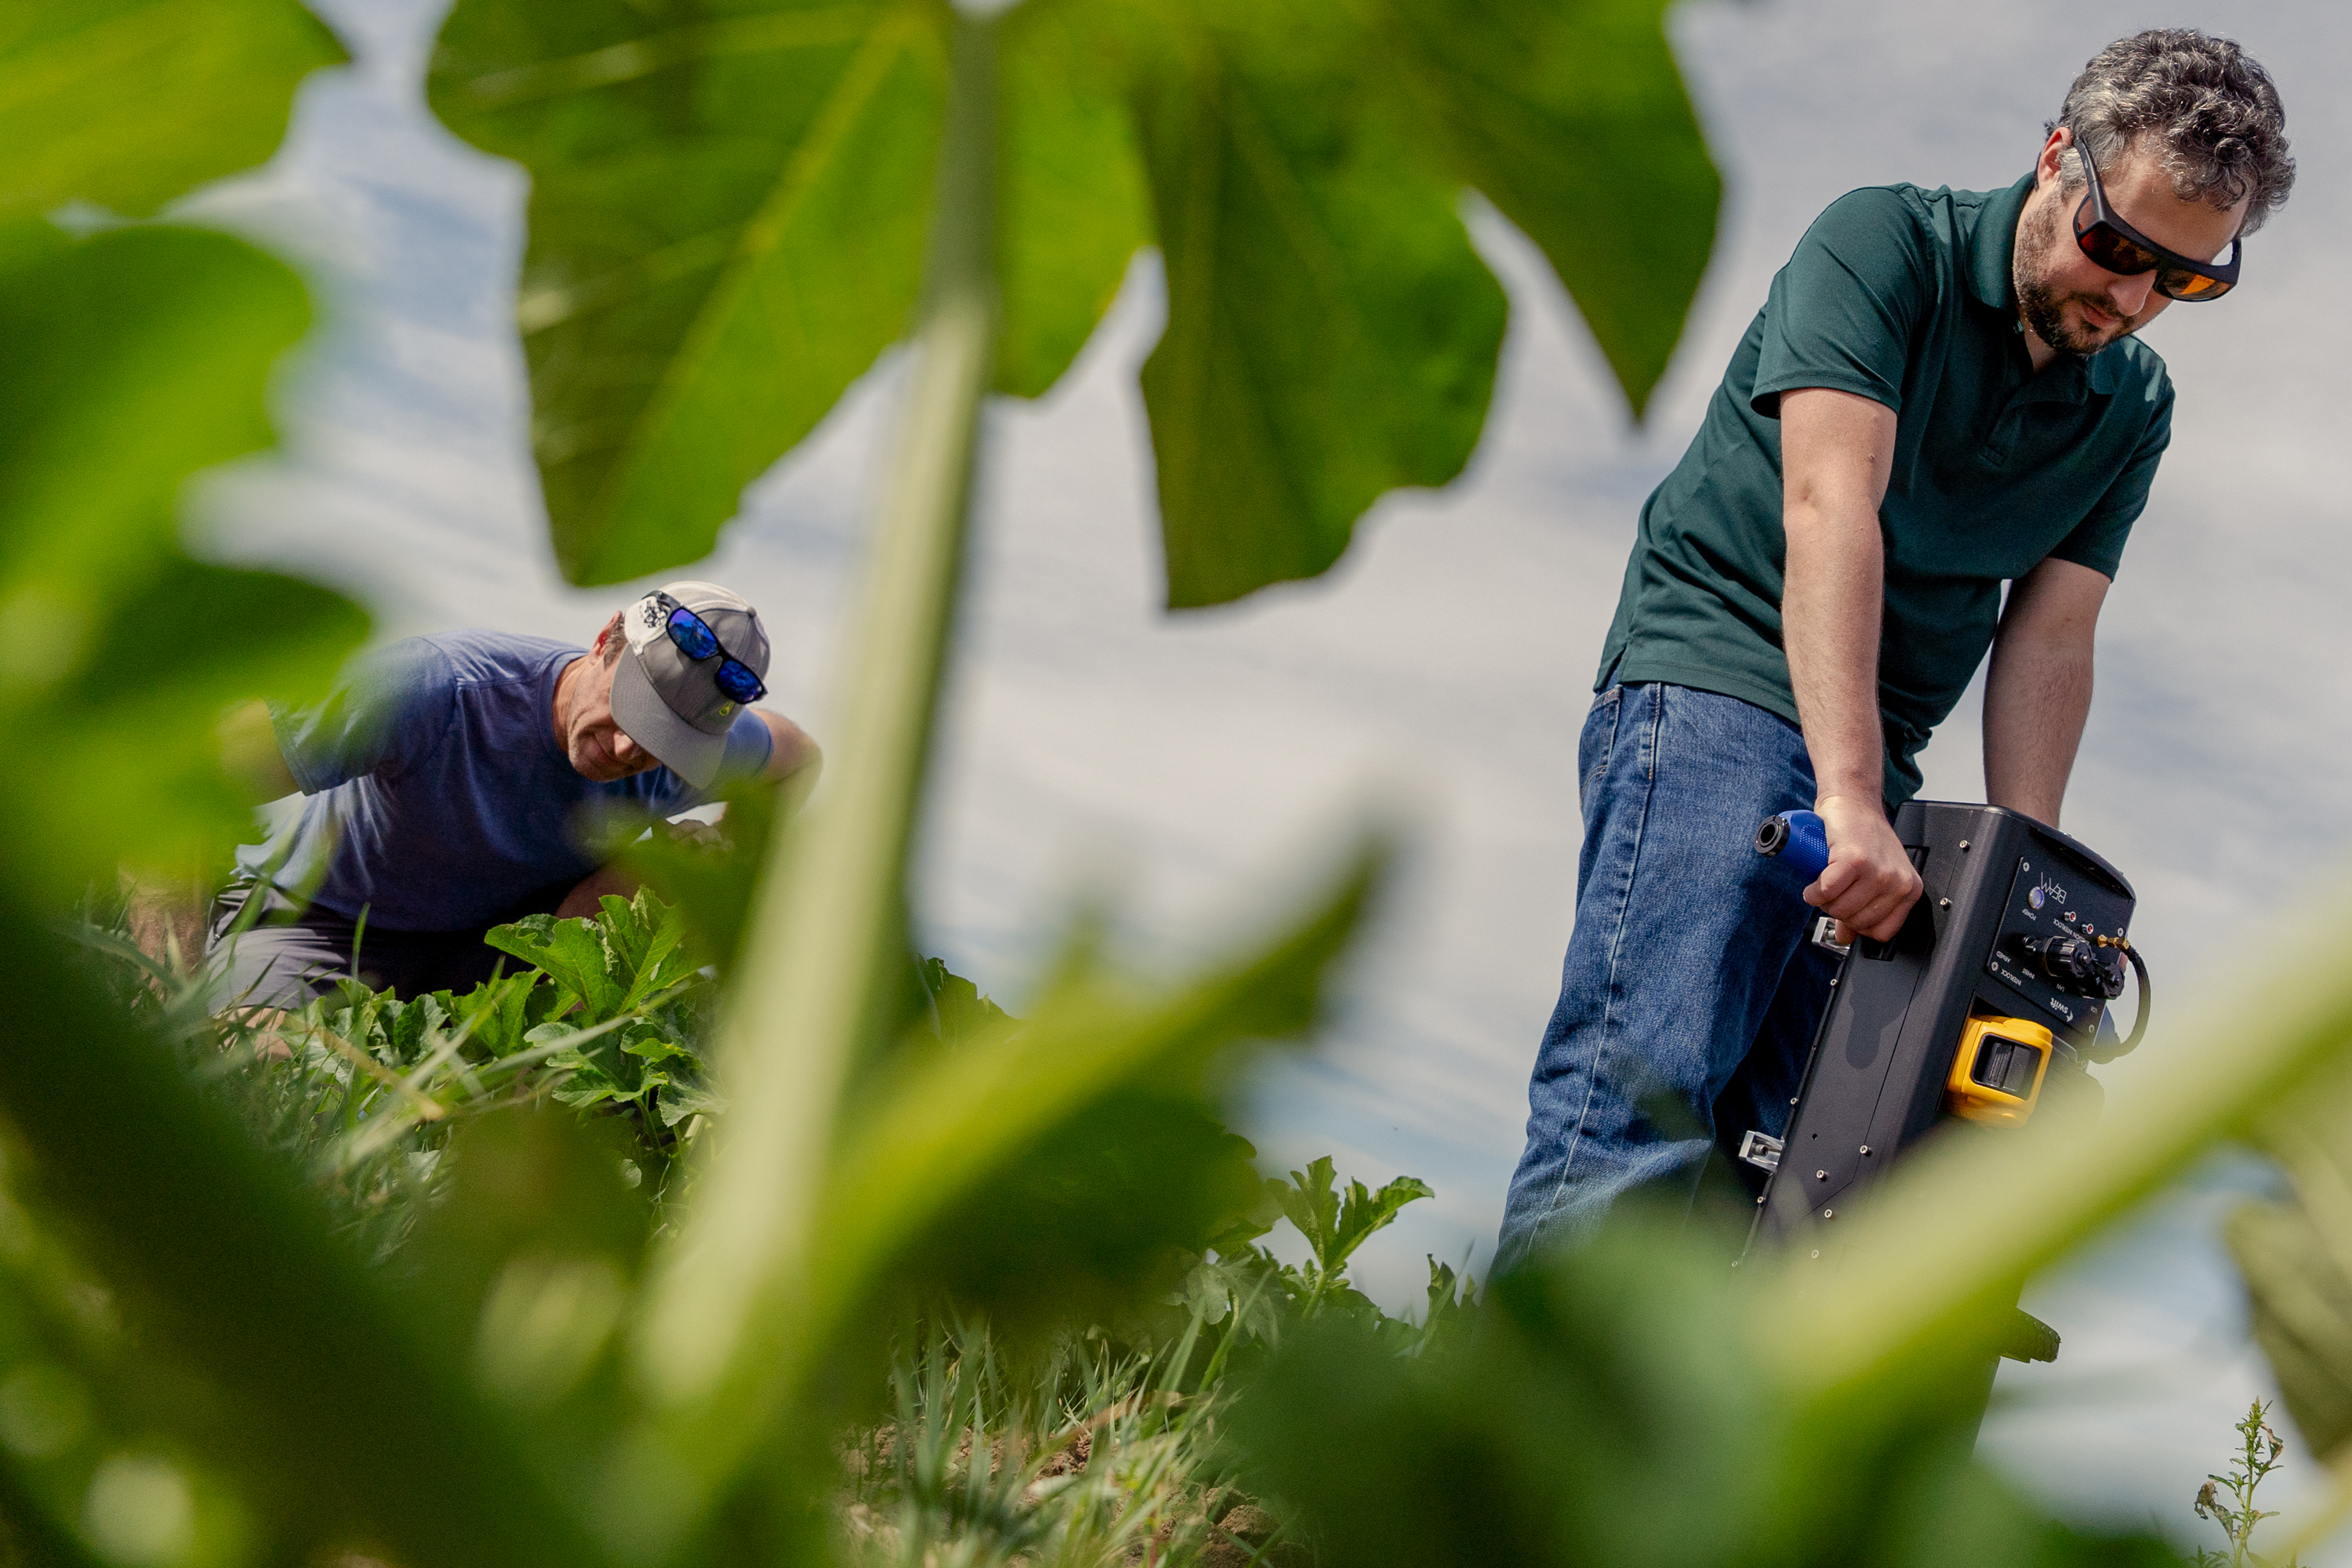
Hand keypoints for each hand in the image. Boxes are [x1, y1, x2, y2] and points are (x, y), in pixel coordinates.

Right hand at [1805, 793, 1922, 944]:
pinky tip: (1814, 883)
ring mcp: (1877, 871)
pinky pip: (1827, 891)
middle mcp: (1897, 882)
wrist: (1853, 803)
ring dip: (1822, 901)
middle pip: (1856, 921)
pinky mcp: (1854, 860)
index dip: (1857, 926)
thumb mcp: (1873, 878)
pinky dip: (1814, 891)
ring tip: (1821, 885)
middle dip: (1836, 911)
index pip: (1881, 932)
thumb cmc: (1863, 837)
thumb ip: (1862, 909)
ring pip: (1839, 908)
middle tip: (1831, 893)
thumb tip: (1846, 938)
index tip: (1847, 913)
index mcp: (1908, 889)